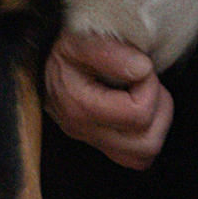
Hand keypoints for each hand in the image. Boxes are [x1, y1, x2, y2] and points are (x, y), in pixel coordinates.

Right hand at [43, 31, 172, 169]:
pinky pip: (136, 157)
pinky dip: (147, 134)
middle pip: (146, 144)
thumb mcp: (78, 41)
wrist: (39, 62)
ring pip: (145, 154)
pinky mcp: (101, 144)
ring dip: (157, 122)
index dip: (150, 85)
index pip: (138, 114)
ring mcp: (93, 142)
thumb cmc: (61, 51)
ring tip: (145, 94)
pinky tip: (139, 108)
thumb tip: (142, 69)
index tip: (139, 63)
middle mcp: (85, 132)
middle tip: (147, 83)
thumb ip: (108, 52)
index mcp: (80, 107)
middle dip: (158, 109)